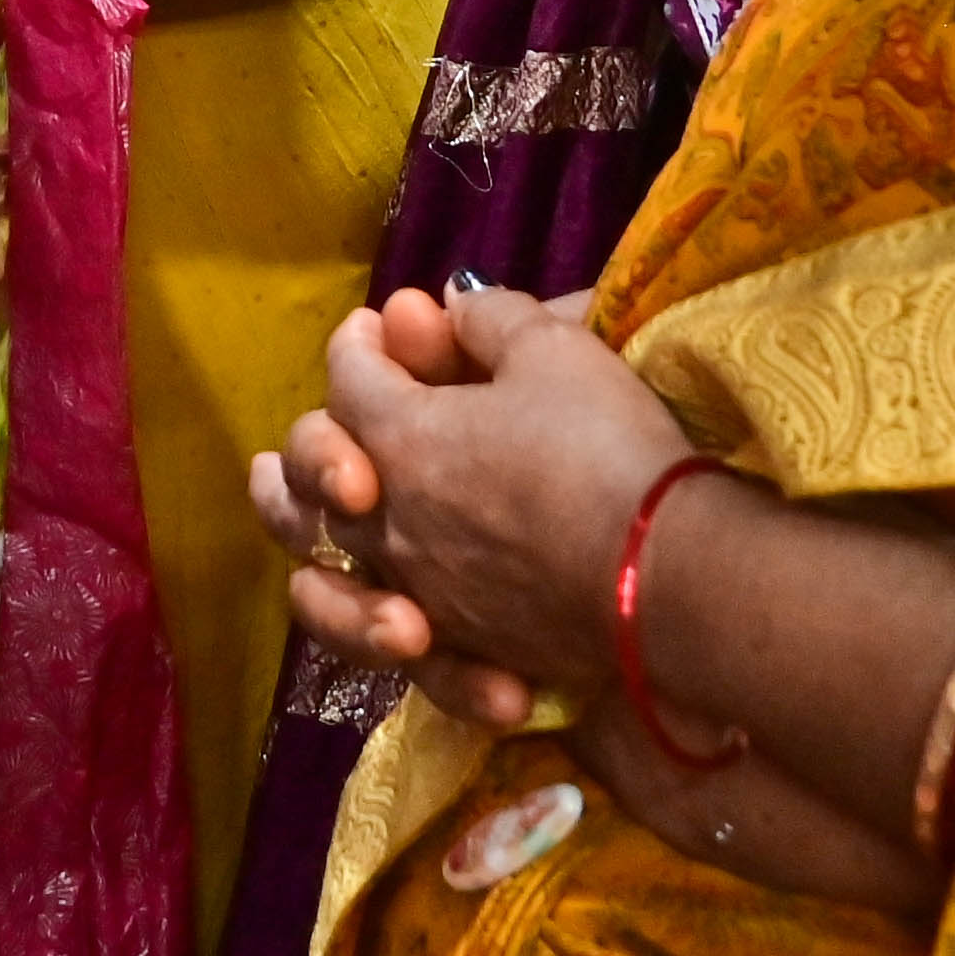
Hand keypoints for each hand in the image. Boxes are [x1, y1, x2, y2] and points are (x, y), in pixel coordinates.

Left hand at [251, 284, 695, 730]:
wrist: (665, 576)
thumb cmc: (606, 447)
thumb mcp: (554, 350)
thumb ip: (491, 319)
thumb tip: (449, 305)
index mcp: (400, 436)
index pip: (350, 376)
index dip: (360, 341)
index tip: (386, 324)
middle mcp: (387, 519)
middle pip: (310, 472)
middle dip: (313, 436)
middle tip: (336, 423)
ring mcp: (417, 590)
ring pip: (323, 569)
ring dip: (301, 535)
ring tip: (289, 513)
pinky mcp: (460, 647)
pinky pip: (395, 650)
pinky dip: (382, 633)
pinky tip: (388, 623)